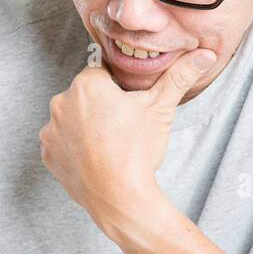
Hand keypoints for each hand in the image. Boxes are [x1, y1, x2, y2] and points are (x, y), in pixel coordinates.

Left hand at [38, 48, 216, 232]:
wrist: (119, 198)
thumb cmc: (137, 152)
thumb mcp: (160, 109)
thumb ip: (179, 77)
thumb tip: (205, 55)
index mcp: (86, 84)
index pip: (101, 73)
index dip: (117, 89)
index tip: (127, 106)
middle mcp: (61, 102)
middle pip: (85, 96)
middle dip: (100, 106)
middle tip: (121, 128)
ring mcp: (51, 130)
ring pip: (72, 119)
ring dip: (85, 126)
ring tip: (108, 145)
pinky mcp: (47, 154)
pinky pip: (62, 143)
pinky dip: (74, 147)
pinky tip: (94, 157)